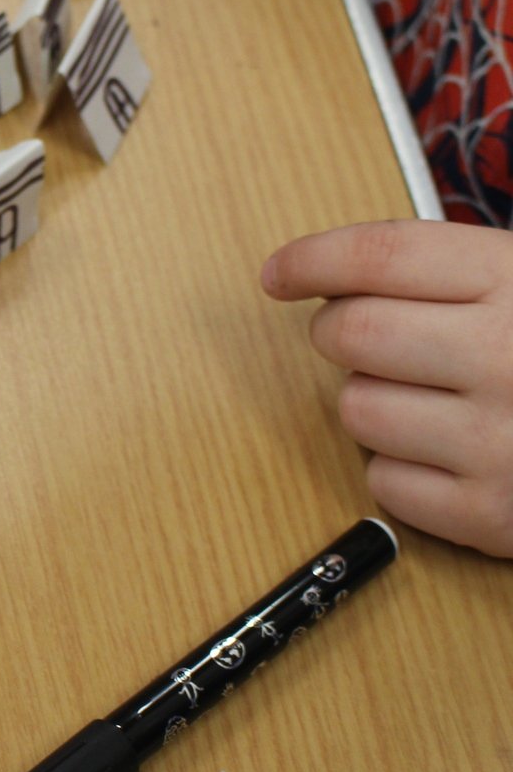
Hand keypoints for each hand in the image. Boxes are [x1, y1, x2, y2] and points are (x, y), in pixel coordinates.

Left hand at [262, 220, 512, 556]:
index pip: (380, 256)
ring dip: (374, 402)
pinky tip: (450, 453)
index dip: (312, 259)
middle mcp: (504, 356)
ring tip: (433, 400)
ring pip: (356, 409)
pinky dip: (401, 470)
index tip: (279, 273)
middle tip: (370, 338)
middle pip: (350, 333)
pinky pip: (383, 484)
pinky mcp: (490, 515)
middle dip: (341, 332)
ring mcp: (497, 440)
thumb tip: (334, 276)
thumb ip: (455, 274)